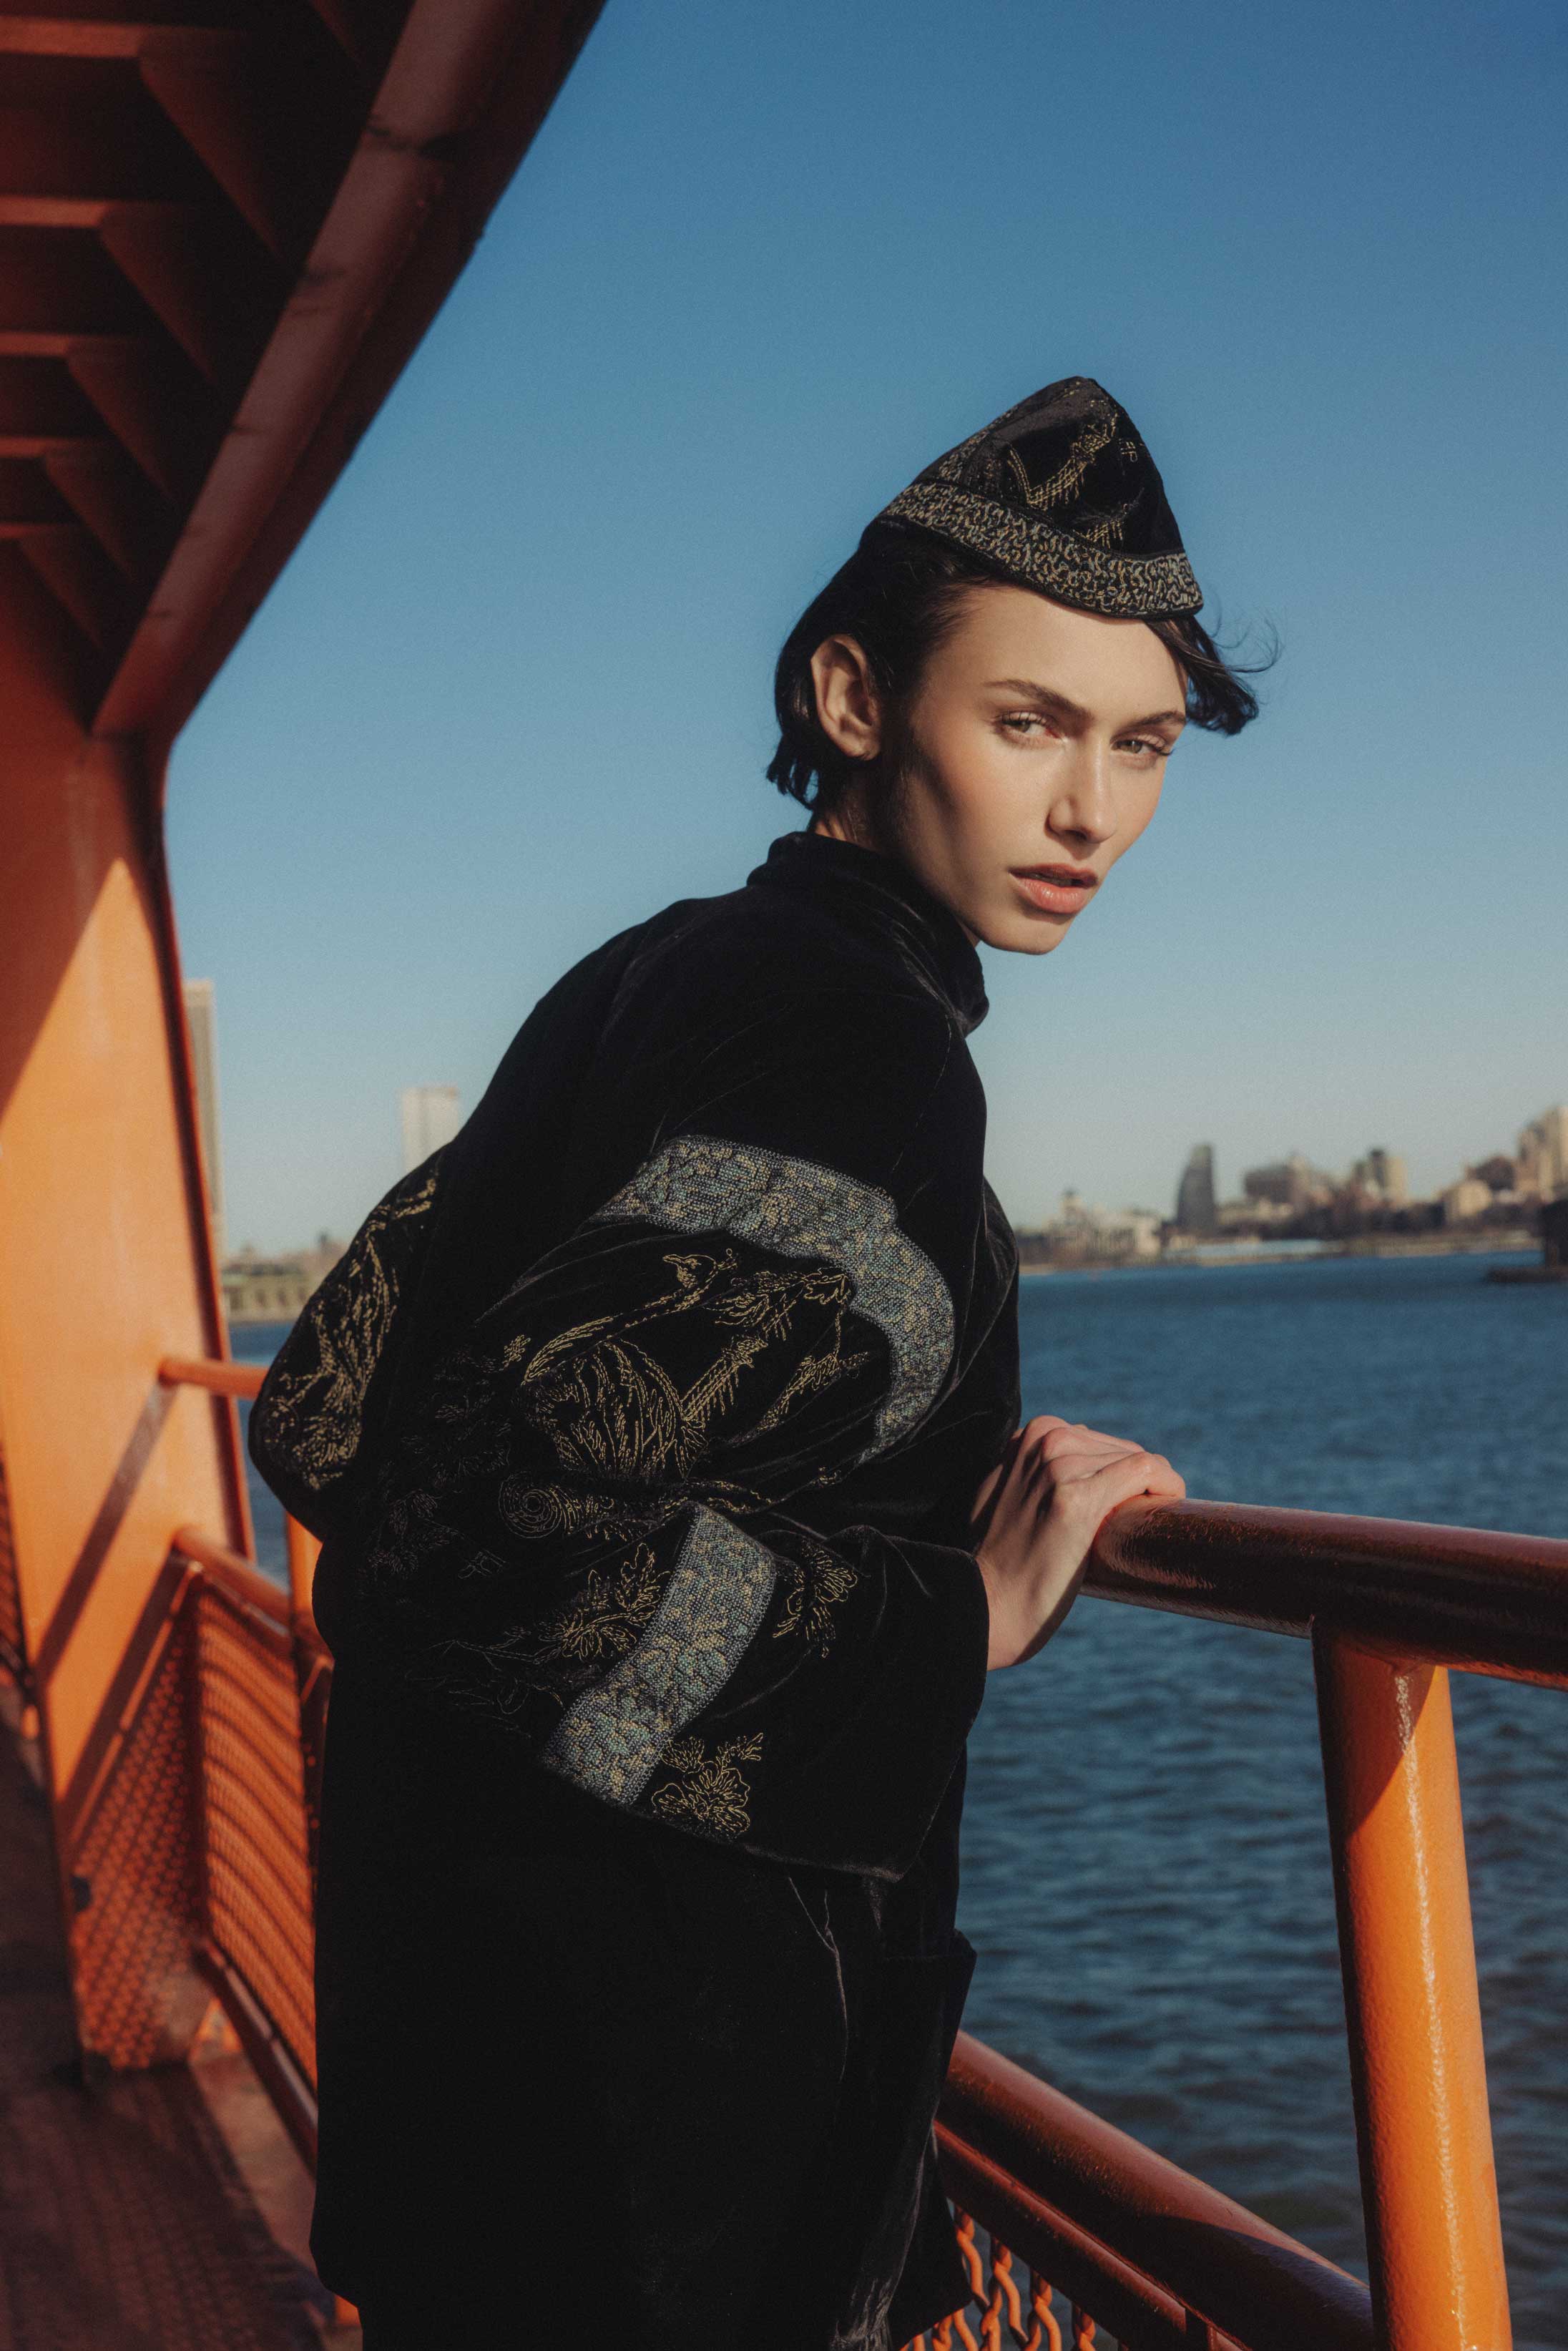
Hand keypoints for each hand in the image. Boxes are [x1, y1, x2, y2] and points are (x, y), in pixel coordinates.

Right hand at [970, 1416, 1184, 1669]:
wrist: (987, 1603)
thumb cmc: (998, 1562)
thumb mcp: (1002, 1496)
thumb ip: (1026, 1472)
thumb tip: (1060, 1472)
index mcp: (1027, 1436)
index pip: (1094, 1442)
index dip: (1119, 1472)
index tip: (1130, 1501)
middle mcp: (1042, 1441)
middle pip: (1118, 1449)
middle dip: (1139, 1481)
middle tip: (1146, 1517)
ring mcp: (1058, 1465)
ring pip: (1134, 1459)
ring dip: (1155, 1486)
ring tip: (1154, 1518)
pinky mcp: (1078, 1497)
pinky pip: (1142, 1471)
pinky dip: (1165, 1483)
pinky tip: (1171, 1502)